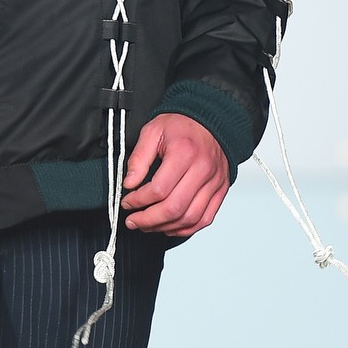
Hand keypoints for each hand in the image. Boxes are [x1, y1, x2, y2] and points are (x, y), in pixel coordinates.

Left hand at [119, 113, 230, 237]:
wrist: (211, 119)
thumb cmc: (181, 125)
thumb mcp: (152, 131)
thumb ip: (138, 158)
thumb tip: (129, 183)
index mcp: (185, 153)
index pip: (158, 189)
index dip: (138, 201)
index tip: (127, 202)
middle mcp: (203, 170)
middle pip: (174, 208)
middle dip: (148, 220)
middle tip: (132, 221)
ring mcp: (214, 182)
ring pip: (189, 218)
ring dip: (164, 227)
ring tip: (147, 225)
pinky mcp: (220, 190)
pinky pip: (204, 219)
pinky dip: (185, 228)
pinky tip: (169, 226)